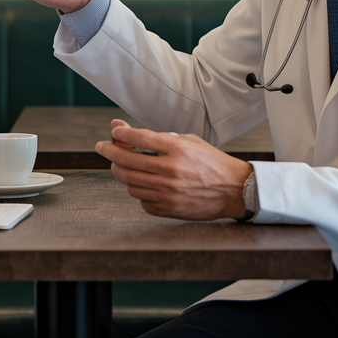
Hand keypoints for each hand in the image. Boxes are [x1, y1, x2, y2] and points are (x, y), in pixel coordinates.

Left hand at [95, 119, 252, 219]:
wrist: (233, 190)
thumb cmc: (210, 162)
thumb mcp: (187, 141)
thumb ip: (154, 136)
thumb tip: (120, 129)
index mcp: (176, 149)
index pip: (137, 137)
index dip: (120, 134)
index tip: (114, 133)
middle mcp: (170, 170)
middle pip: (125, 161)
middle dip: (109, 152)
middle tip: (104, 148)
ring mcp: (168, 192)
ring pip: (129, 182)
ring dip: (122, 172)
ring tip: (126, 166)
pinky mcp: (168, 209)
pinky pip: (141, 200)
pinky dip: (139, 191)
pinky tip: (146, 184)